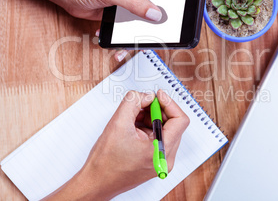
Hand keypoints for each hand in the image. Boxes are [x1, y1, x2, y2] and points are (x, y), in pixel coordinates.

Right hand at [44, 90, 189, 199]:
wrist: (97, 182)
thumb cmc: (106, 162)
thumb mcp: (118, 123)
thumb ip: (133, 102)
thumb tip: (147, 95)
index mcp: (162, 150)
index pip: (180, 120)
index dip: (169, 103)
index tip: (157, 96)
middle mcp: (166, 157)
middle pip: (173, 123)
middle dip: (157, 110)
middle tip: (141, 103)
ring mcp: (161, 160)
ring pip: (165, 129)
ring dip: (151, 118)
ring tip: (132, 119)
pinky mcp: (155, 160)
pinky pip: (158, 137)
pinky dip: (147, 127)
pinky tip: (133, 128)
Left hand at [60, 0, 183, 61]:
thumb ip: (134, 3)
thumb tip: (156, 14)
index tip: (183, 4)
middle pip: (164, 2)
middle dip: (166, 16)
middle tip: (168, 27)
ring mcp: (134, 3)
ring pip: (151, 18)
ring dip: (148, 30)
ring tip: (143, 40)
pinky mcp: (126, 15)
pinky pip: (137, 27)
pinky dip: (132, 37)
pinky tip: (122, 42)